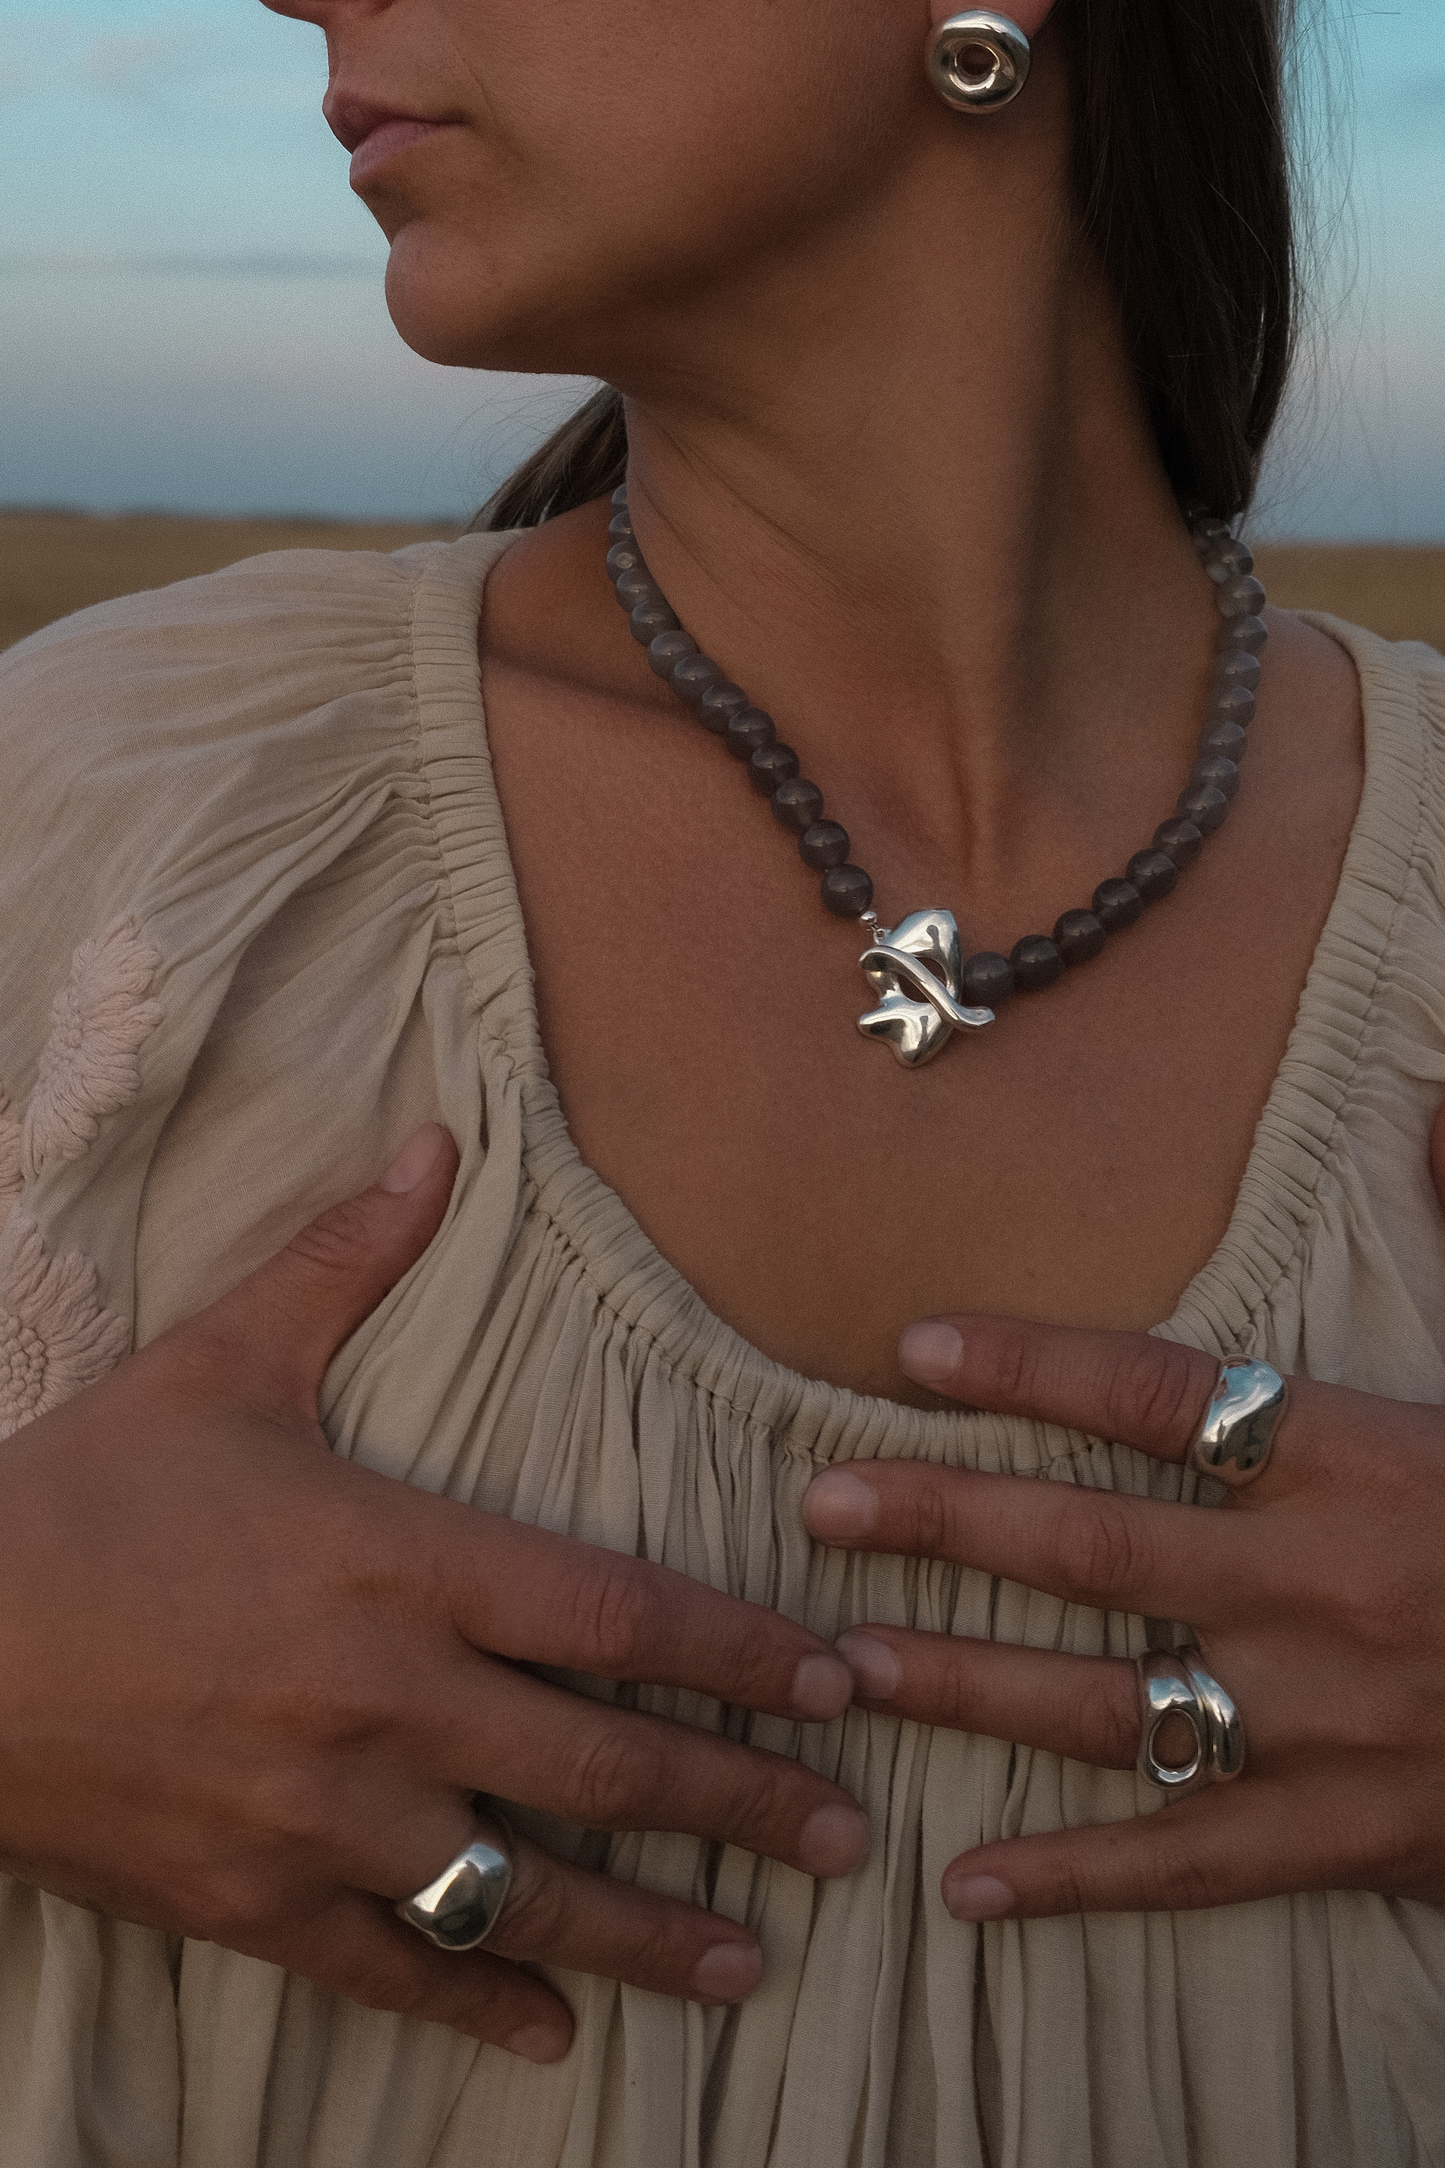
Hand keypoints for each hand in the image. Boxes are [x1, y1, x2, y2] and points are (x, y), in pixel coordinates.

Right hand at [0, 1127, 863, 2061]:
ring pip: (523, 1894)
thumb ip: (345, 1260)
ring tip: (749, 1965)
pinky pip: (392, 1971)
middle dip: (742, 1804)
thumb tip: (437, 1140)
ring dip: (649, 1935)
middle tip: (848, 1837)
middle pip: (607, 1768)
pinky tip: (553, 2041)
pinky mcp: (252, 1903)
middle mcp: (389, 1701)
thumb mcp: (219, 1363)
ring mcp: (323, 1818)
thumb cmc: (83, 1498)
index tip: (837, 1685)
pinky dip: (478, 2006)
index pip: (619, 1616)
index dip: (743, 1654)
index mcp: (402, 1561)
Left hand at [802, 1308, 1444, 1924]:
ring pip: (1108, 1701)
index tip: (915, 1352)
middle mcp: (1319, 1588)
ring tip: (847, 1666)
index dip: (1027, 1367)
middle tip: (820, 1503)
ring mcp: (1326, 1722)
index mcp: (1359, 1462)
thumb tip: (1429, 1111)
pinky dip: (1075, 1879)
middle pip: (1091, 1545)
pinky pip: (1187, 1862)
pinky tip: (970, 1886)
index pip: (1154, 1397)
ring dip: (967, 1682)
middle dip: (943, 1520)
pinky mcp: (1349, 1835)